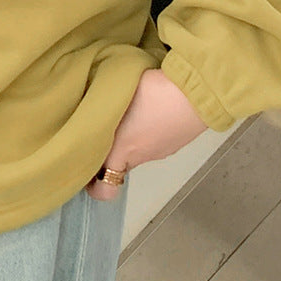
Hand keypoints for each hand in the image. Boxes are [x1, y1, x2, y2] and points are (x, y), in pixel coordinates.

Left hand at [84, 67, 208, 200]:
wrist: (195, 93)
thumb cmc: (155, 94)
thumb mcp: (117, 95)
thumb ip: (100, 107)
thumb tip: (89, 111)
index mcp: (123, 150)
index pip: (105, 187)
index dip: (93, 185)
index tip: (84, 172)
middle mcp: (141, 156)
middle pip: (119, 165)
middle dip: (108, 153)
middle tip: (98, 130)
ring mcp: (160, 150)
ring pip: (138, 151)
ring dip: (129, 138)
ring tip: (124, 112)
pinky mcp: (175, 141)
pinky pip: (154, 141)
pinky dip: (148, 130)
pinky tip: (148, 109)